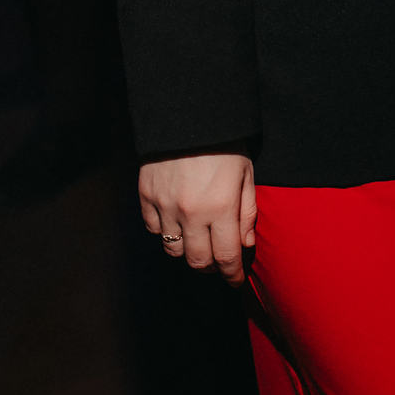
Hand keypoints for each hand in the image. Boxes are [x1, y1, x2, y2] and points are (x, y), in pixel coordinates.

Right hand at [139, 150, 255, 285]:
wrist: (188, 114)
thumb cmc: (224, 143)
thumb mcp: (246, 174)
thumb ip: (247, 211)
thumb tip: (245, 245)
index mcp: (221, 207)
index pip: (225, 257)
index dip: (231, 275)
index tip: (235, 280)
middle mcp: (191, 212)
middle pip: (196, 260)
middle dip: (210, 267)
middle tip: (218, 262)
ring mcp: (165, 205)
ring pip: (172, 249)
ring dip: (187, 251)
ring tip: (198, 242)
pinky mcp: (146, 196)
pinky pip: (153, 229)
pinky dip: (165, 232)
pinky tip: (177, 223)